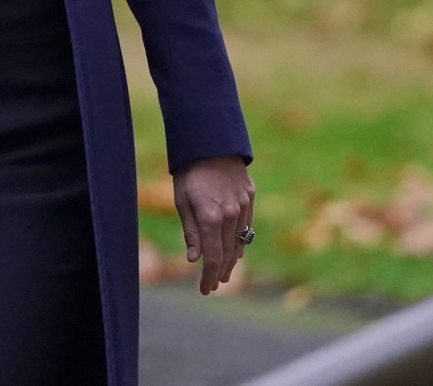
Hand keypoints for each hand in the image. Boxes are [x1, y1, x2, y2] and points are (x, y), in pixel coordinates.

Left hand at [172, 155, 255, 294]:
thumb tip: (194, 260)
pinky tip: (235, 250)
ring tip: (224, 273)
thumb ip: (191, 232)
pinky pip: (247, 226)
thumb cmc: (189, 171)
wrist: (210, 141)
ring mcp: (243, 205)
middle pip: (228, 253)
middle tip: (213, 285)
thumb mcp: (182, 200)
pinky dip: (241, 241)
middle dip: (220, 272)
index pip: (212, 257)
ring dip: (232, 260)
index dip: (208, 277)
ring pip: (240, 242)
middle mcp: (231, 214)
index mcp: (211, 216)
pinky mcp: (250, 197)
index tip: (205, 290)